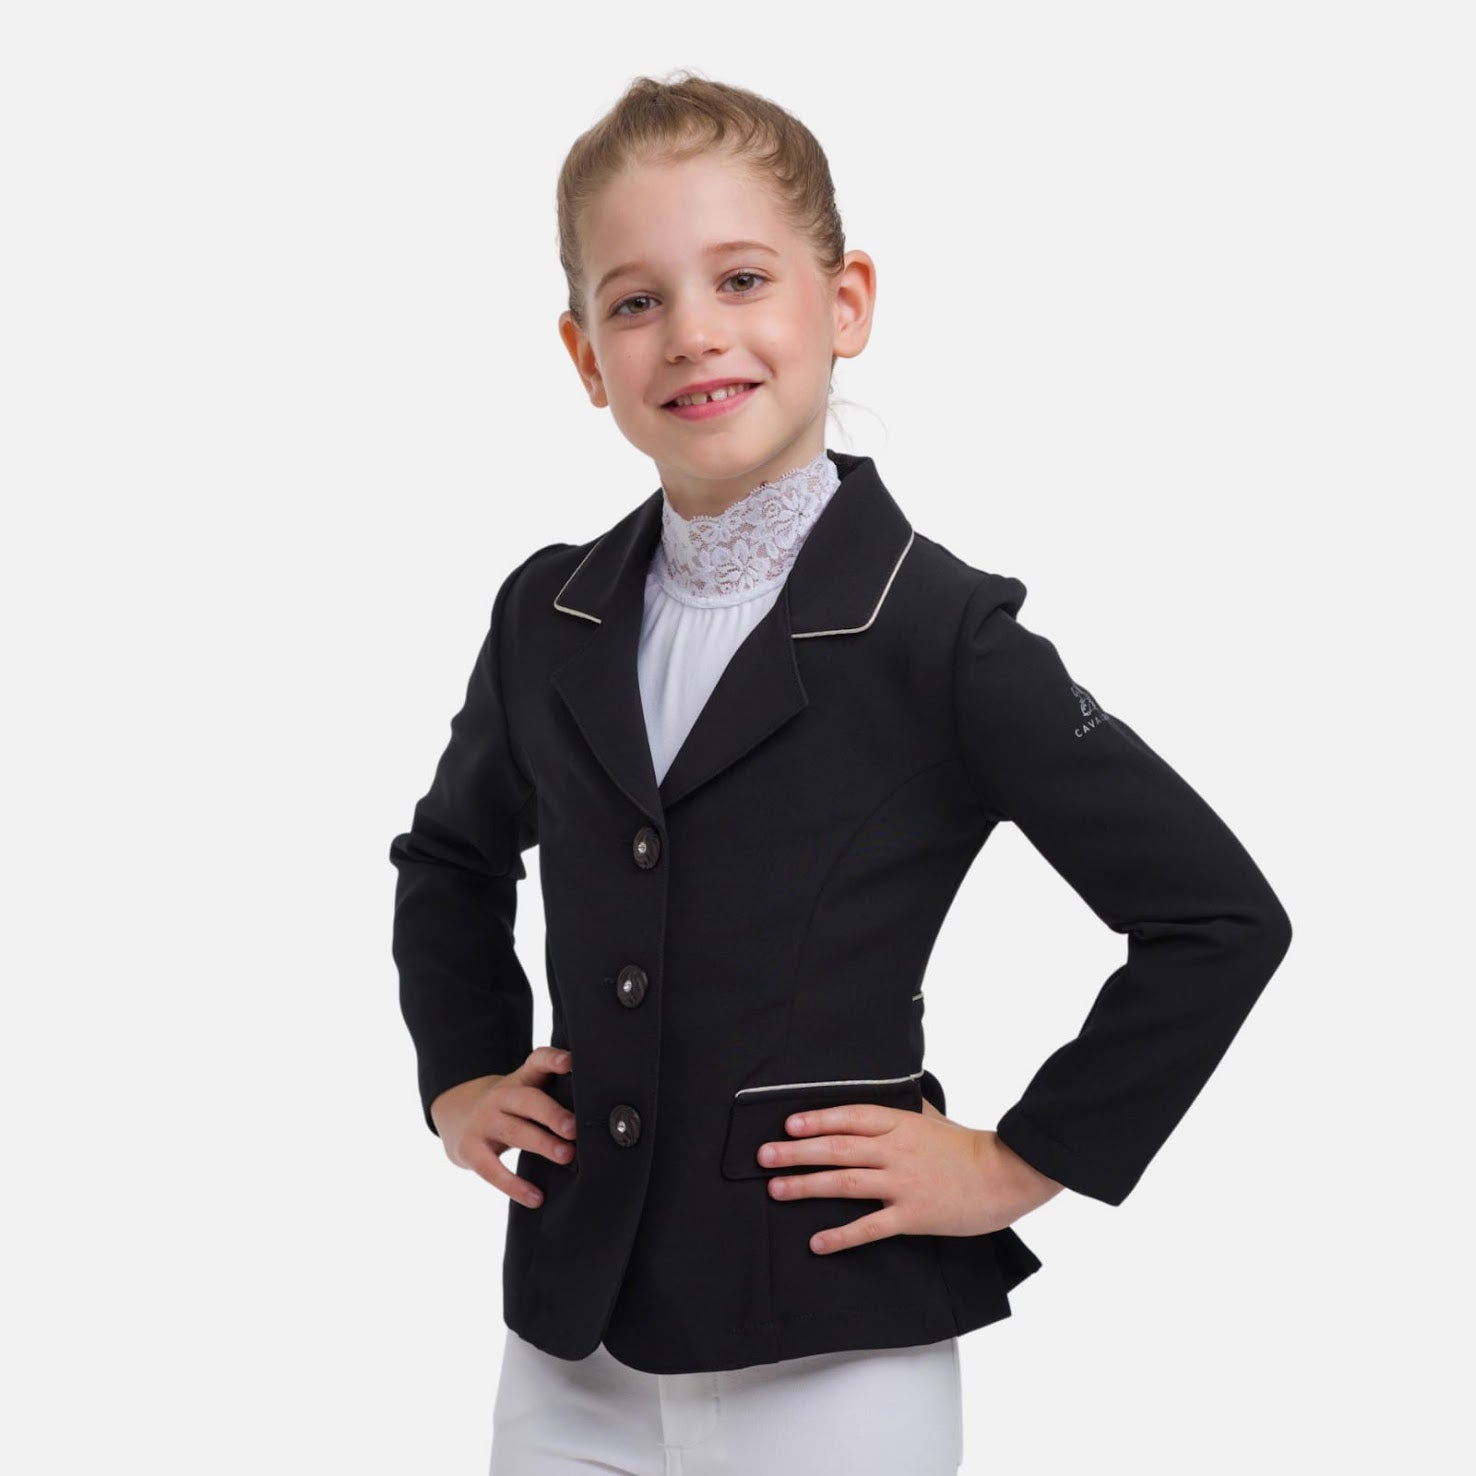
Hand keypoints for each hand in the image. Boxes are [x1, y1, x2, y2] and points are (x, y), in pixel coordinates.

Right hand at [429, 1045, 577, 1208]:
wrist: (455, 1115)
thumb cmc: (508, 1108)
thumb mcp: (525, 1093)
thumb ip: (554, 1098)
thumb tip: (597, 1120)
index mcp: (521, 1079)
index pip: (537, 1061)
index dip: (552, 1059)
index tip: (570, 1062)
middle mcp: (501, 1096)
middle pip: (528, 1100)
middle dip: (552, 1113)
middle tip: (574, 1128)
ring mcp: (484, 1121)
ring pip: (515, 1131)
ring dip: (542, 1143)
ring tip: (566, 1156)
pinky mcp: (470, 1148)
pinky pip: (492, 1169)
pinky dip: (514, 1185)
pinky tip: (536, 1197)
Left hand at [756, 1098, 1064, 1254]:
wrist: (1003, 1175)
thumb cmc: (967, 1147)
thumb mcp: (932, 1117)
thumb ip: (903, 1109)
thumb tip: (886, 1094)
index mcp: (900, 1124)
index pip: (849, 1118)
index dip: (817, 1120)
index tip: (788, 1124)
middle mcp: (895, 1151)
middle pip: (837, 1148)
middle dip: (796, 1151)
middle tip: (764, 1156)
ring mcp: (902, 1183)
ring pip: (845, 1183)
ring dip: (807, 1185)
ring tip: (776, 1189)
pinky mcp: (912, 1215)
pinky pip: (869, 1227)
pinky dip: (841, 1235)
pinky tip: (817, 1241)